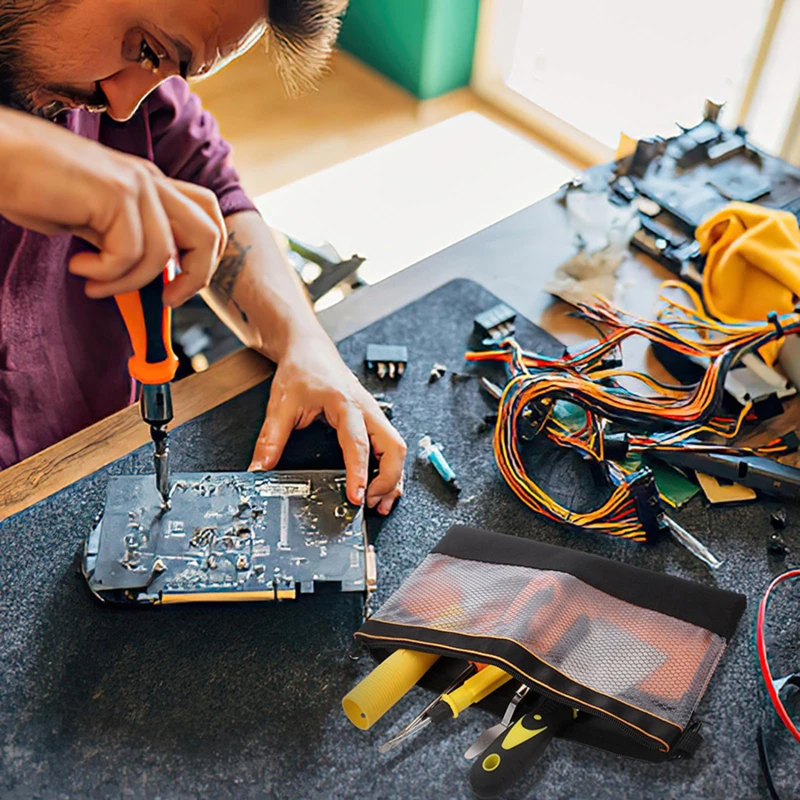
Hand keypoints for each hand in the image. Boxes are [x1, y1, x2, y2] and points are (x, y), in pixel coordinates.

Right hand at [0, 106, 225, 305]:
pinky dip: (105, 273)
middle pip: (209, 232)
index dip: (206, 258)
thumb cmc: (32, 186)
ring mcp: (135, 184)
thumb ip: (125, 241)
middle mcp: (150, 180)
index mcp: (151, 183)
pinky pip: (128, 254)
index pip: (207, 217)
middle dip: (196, 277)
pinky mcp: (114, 193)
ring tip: (96, 284)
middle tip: (166, 301)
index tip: (177, 288)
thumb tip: (148, 277)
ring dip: (130, 283)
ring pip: (164, 253)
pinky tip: (78, 266)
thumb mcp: (93, 221)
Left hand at [248, 333, 406, 514]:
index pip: (358, 443)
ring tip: (379, 503)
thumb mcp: (281, 404)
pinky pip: (389, 447)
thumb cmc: (301, 370)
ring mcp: (373, 415)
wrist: (310, 350)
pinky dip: (390, 469)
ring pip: (396, 449)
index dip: (359, 473)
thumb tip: (259, 468)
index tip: (356, 496)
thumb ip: (271, 439)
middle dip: (388, 479)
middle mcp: (366, 409)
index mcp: (345, 404)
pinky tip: (381, 487)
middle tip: (371, 503)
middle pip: (394, 447)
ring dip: (393, 477)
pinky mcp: (373, 420)